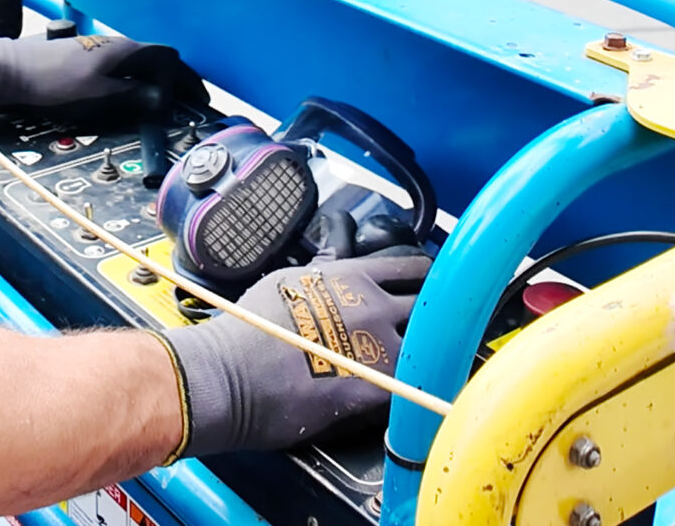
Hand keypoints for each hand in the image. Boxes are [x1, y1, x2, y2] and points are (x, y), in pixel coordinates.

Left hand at [0, 34, 208, 121]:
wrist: (9, 72)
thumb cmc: (50, 82)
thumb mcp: (98, 96)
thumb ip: (133, 97)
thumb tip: (161, 100)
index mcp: (124, 50)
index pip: (169, 58)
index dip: (187, 79)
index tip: (197, 98)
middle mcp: (114, 44)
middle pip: (156, 59)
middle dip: (174, 79)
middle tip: (185, 101)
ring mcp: (98, 49)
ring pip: (138, 63)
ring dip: (155, 81)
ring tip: (163, 101)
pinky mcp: (83, 58)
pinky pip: (121, 68)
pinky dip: (135, 81)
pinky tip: (130, 94)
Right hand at [156, 252, 428, 457]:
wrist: (225, 376)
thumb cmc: (245, 331)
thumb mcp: (286, 284)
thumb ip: (324, 283)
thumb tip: (336, 288)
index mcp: (351, 278)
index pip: (413, 269)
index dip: (431, 281)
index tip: (440, 290)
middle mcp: (371, 306)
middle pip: (432, 307)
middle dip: (442, 321)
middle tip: (449, 334)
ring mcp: (376, 349)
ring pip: (430, 350)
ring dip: (437, 360)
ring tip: (445, 370)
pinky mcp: (372, 390)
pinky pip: (413, 392)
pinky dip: (423, 397)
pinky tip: (430, 404)